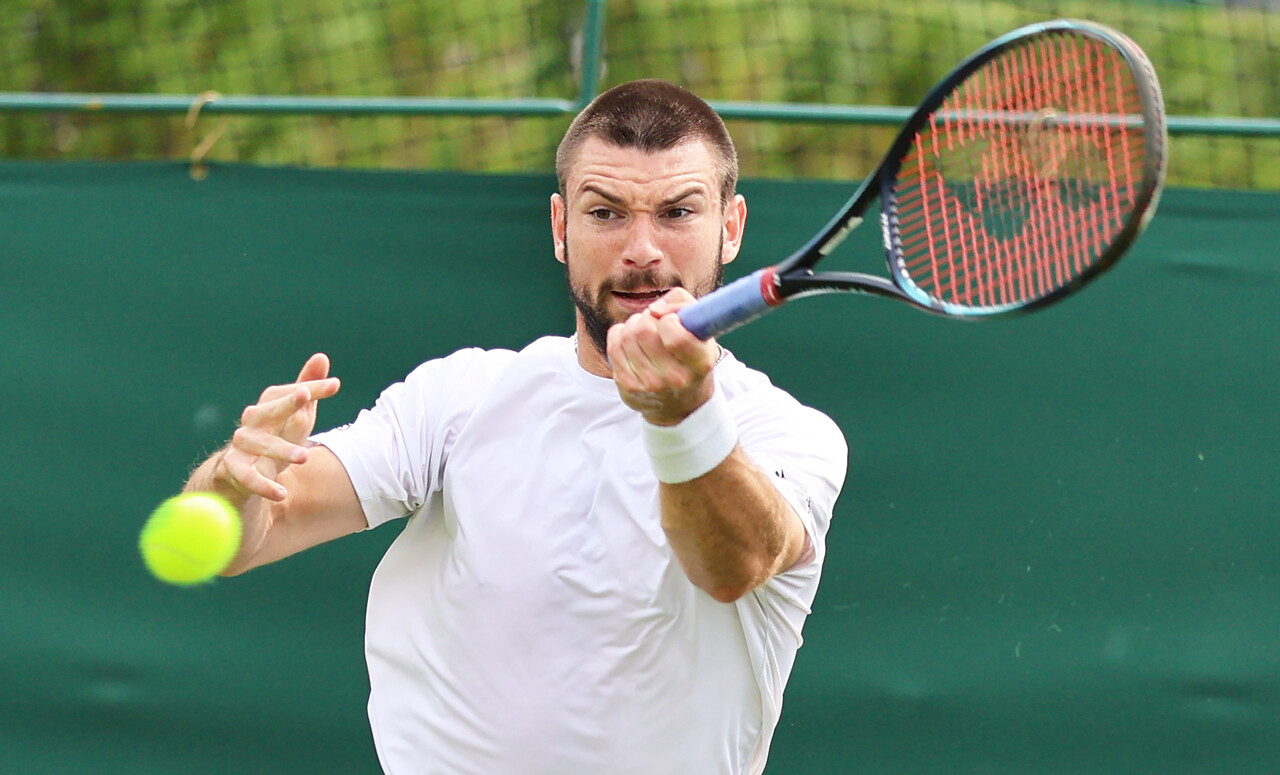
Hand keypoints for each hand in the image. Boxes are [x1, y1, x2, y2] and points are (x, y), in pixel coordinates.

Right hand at [215, 353, 340, 501]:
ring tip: (304, 457)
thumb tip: (321, 357)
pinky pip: (247, 477)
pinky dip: (263, 486)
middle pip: (270, 410)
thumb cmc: (275, 438)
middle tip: (305, 397)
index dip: (312, 388)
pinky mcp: (232, 468)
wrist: (241, 473)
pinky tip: (280, 493)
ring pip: (261, 445)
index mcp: (269, 406)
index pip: (290, 392)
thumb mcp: (296, 416)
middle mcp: (252, 421)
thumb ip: (308, 389)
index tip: (335, 385)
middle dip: (287, 404)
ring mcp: (241, 444)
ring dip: (282, 450)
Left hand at [607, 289, 720, 425]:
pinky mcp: (629, 387)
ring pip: (627, 335)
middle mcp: (675, 378)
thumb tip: (653, 310)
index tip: (671, 322)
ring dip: (634, 325)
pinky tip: (632, 342)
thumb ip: (681, 303)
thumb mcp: (699, 327)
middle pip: (643, 330)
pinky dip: (620, 336)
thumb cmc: (690, 354)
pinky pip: (614, 346)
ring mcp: (650, 385)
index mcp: (700, 363)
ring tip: (645, 334)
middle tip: (655, 324)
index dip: (669, 319)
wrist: (681, 402)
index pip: (674, 335)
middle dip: (647, 318)